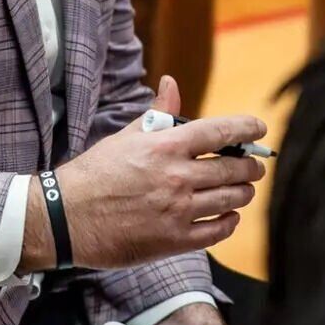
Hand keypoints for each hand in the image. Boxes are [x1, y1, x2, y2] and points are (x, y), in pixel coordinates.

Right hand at [24, 75, 266, 271]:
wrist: (66, 217)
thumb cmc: (94, 173)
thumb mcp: (126, 136)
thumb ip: (157, 113)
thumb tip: (171, 84)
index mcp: (165, 146)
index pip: (221, 132)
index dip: (246, 128)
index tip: (259, 128)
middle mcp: (177, 177)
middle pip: (233, 168)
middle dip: (250, 165)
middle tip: (254, 166)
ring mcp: (178, 211)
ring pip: (230, 199)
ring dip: (243, 192)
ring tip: (243, 189)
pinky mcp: (174, 240)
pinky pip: (217, 231)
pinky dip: (229, 221)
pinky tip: (229, 216)